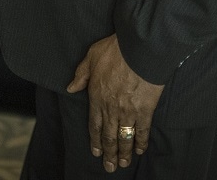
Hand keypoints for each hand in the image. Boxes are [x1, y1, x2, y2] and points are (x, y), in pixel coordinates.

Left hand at [66, 34, 163, 172]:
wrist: (138, 49)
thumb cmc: (115, 50)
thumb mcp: (91, 57)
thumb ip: (81, 74)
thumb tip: (71, 87)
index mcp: (96, 97)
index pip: (94, 124)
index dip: (95, 140)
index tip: (96, 152)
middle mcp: (111, 108)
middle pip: (108, 136)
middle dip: (109, 153)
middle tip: (109, 167)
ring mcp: (128, 111)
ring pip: (124, 137)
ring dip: (123, 152)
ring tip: (123, 163)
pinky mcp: (145, 110)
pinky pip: (142, 130)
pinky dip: (141, 142)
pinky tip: (139, 150)